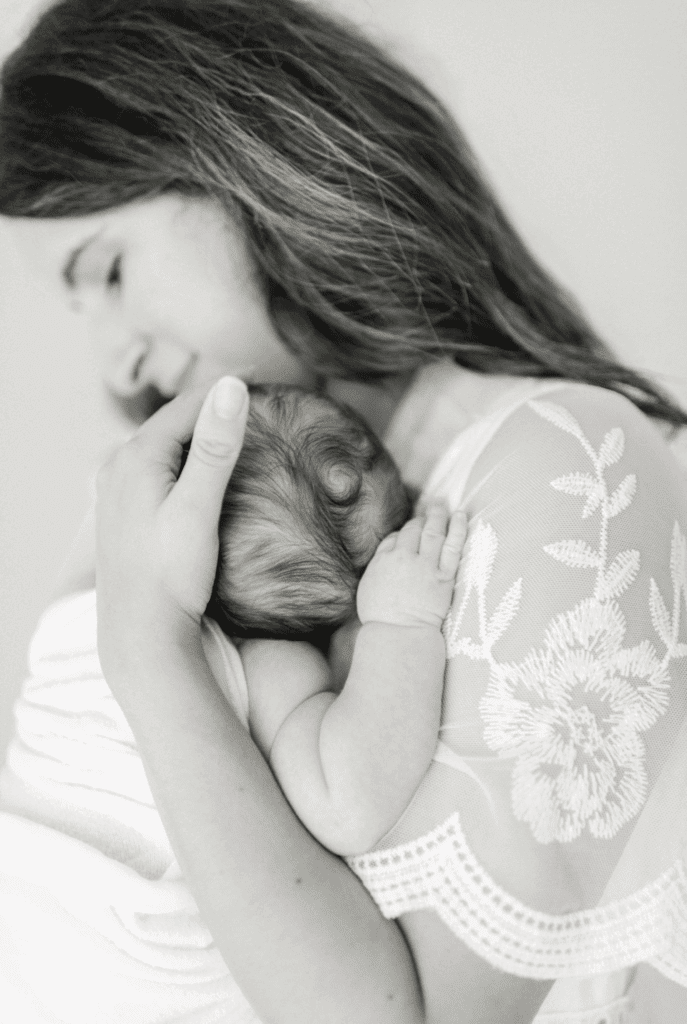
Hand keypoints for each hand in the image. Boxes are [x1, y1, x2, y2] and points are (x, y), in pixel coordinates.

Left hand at [95, 376, 248, 676]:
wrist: (140, 634)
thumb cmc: (171, 574)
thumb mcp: (198, 508)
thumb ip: (214, 447)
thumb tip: (232, 387)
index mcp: (136, 457)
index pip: (188, 405)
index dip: (228, 389)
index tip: (265, 376)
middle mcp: (118, 465)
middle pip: (175, 422)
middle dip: (214, 407)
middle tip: (257, 398)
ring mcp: (116, 489)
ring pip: (165, 445)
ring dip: (199, 433)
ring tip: (237, 427)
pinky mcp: (123, 512)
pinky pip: (158, 469)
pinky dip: (185, 458)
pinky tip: (204, 469)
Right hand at [356, 504, 466, 628]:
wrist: (399, 634)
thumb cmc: (381, 616)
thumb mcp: (368, 585)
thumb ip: (379, 563)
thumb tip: (392, 547)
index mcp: (384, 560)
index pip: (396, 537)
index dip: (405, 533)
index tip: (412, 531)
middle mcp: (404, 558)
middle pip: (414, 530)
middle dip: (421, 519)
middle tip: (430, 507)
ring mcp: (426, 566)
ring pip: (433, 532)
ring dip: (438, 515)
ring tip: (442, 504)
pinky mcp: (444, 576)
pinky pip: (453, 546)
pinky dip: (457, 529)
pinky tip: (460, 515)